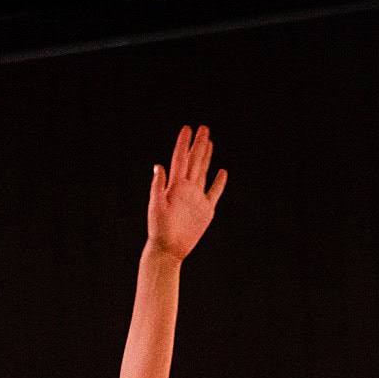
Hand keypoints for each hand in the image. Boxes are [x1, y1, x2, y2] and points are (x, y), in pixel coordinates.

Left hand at [147, 124, 225, 260]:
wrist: (168, 249)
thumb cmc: (158, 230)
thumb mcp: (156, 207)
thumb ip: (157, 186)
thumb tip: (158, 166)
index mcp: (174, 186)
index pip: (180, 159)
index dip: (183, 143)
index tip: (187, 128)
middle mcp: (186, 189)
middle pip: (194, 161)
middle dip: (198, 144)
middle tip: (203, 128)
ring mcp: (196, 198)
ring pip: (203, 172)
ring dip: (206, 157)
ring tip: (209, 143)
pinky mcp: (205, 210)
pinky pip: (214, 192)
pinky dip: (219, 182)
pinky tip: (222, 172)